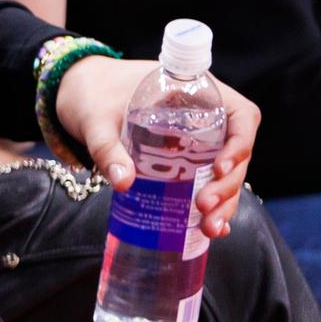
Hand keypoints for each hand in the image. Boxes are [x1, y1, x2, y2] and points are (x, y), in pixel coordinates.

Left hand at [55, 57, 258, 234]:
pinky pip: (208, 182)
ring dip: (225, 202)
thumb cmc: (92, 94)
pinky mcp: (186, 161)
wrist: (79, 94)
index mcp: (197, 92)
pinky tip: (208, 229)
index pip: (242, 115)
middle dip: (227, 184)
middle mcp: (206, 117)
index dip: (241, 143)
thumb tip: (123, 181)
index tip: (218, 168)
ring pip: (227, 173)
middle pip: (237, 151)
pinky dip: (212, 205)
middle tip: (204, 206)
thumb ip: (106, 146)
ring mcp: (199, 141)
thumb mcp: (96, 118)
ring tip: (210, 228)